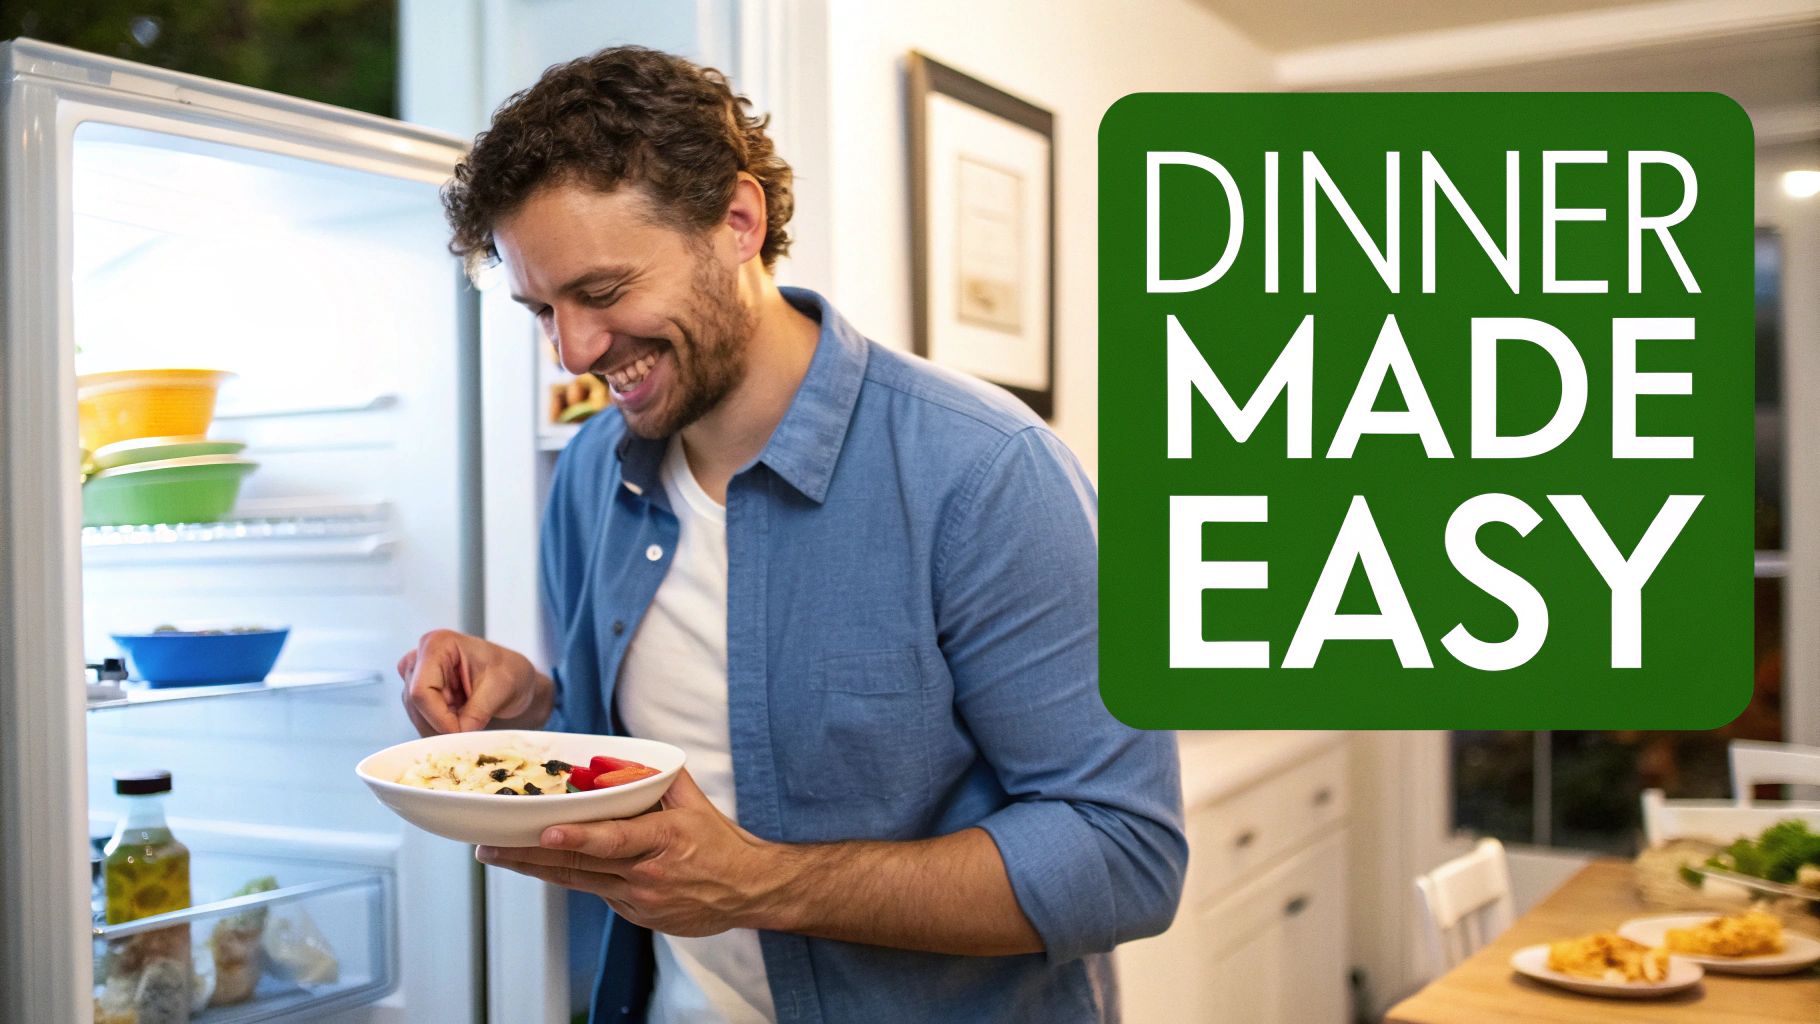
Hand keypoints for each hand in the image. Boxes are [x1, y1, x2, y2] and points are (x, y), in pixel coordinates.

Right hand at [396, 629, 546, 735]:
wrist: (512, 678)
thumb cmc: (510, 672)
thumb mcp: (501, 688)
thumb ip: (477, 712)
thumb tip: (459, 735)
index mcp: (437, 645)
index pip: (421, 691)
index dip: (439, 718)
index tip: (462, 733)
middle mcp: (418, 658)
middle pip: (416, 706)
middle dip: (442, 726)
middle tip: (471, 732)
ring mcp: (414, 677)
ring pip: (417, 718)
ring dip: (443, 730)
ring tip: (472, 722)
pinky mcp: (417, 695)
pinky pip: (422, 722)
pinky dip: (442, 730)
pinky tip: (463, 723)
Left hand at [475, 769, 787, 936]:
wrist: (747, 890)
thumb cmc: (720, 842)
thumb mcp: (694, 803)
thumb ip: (659, 778)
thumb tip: (626, 755)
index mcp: (665, 838)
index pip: (616, 838)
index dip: (579, 837)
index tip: (548, 830)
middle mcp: (648, 872)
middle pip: (581, 864)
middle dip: (531, 853)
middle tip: (492, 844)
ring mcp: (640, 899)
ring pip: (579, 881)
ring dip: (536, 868)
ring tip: (498, 855)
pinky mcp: (636, 916)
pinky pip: (599, 893)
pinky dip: (573, 878)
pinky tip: (544, 866)